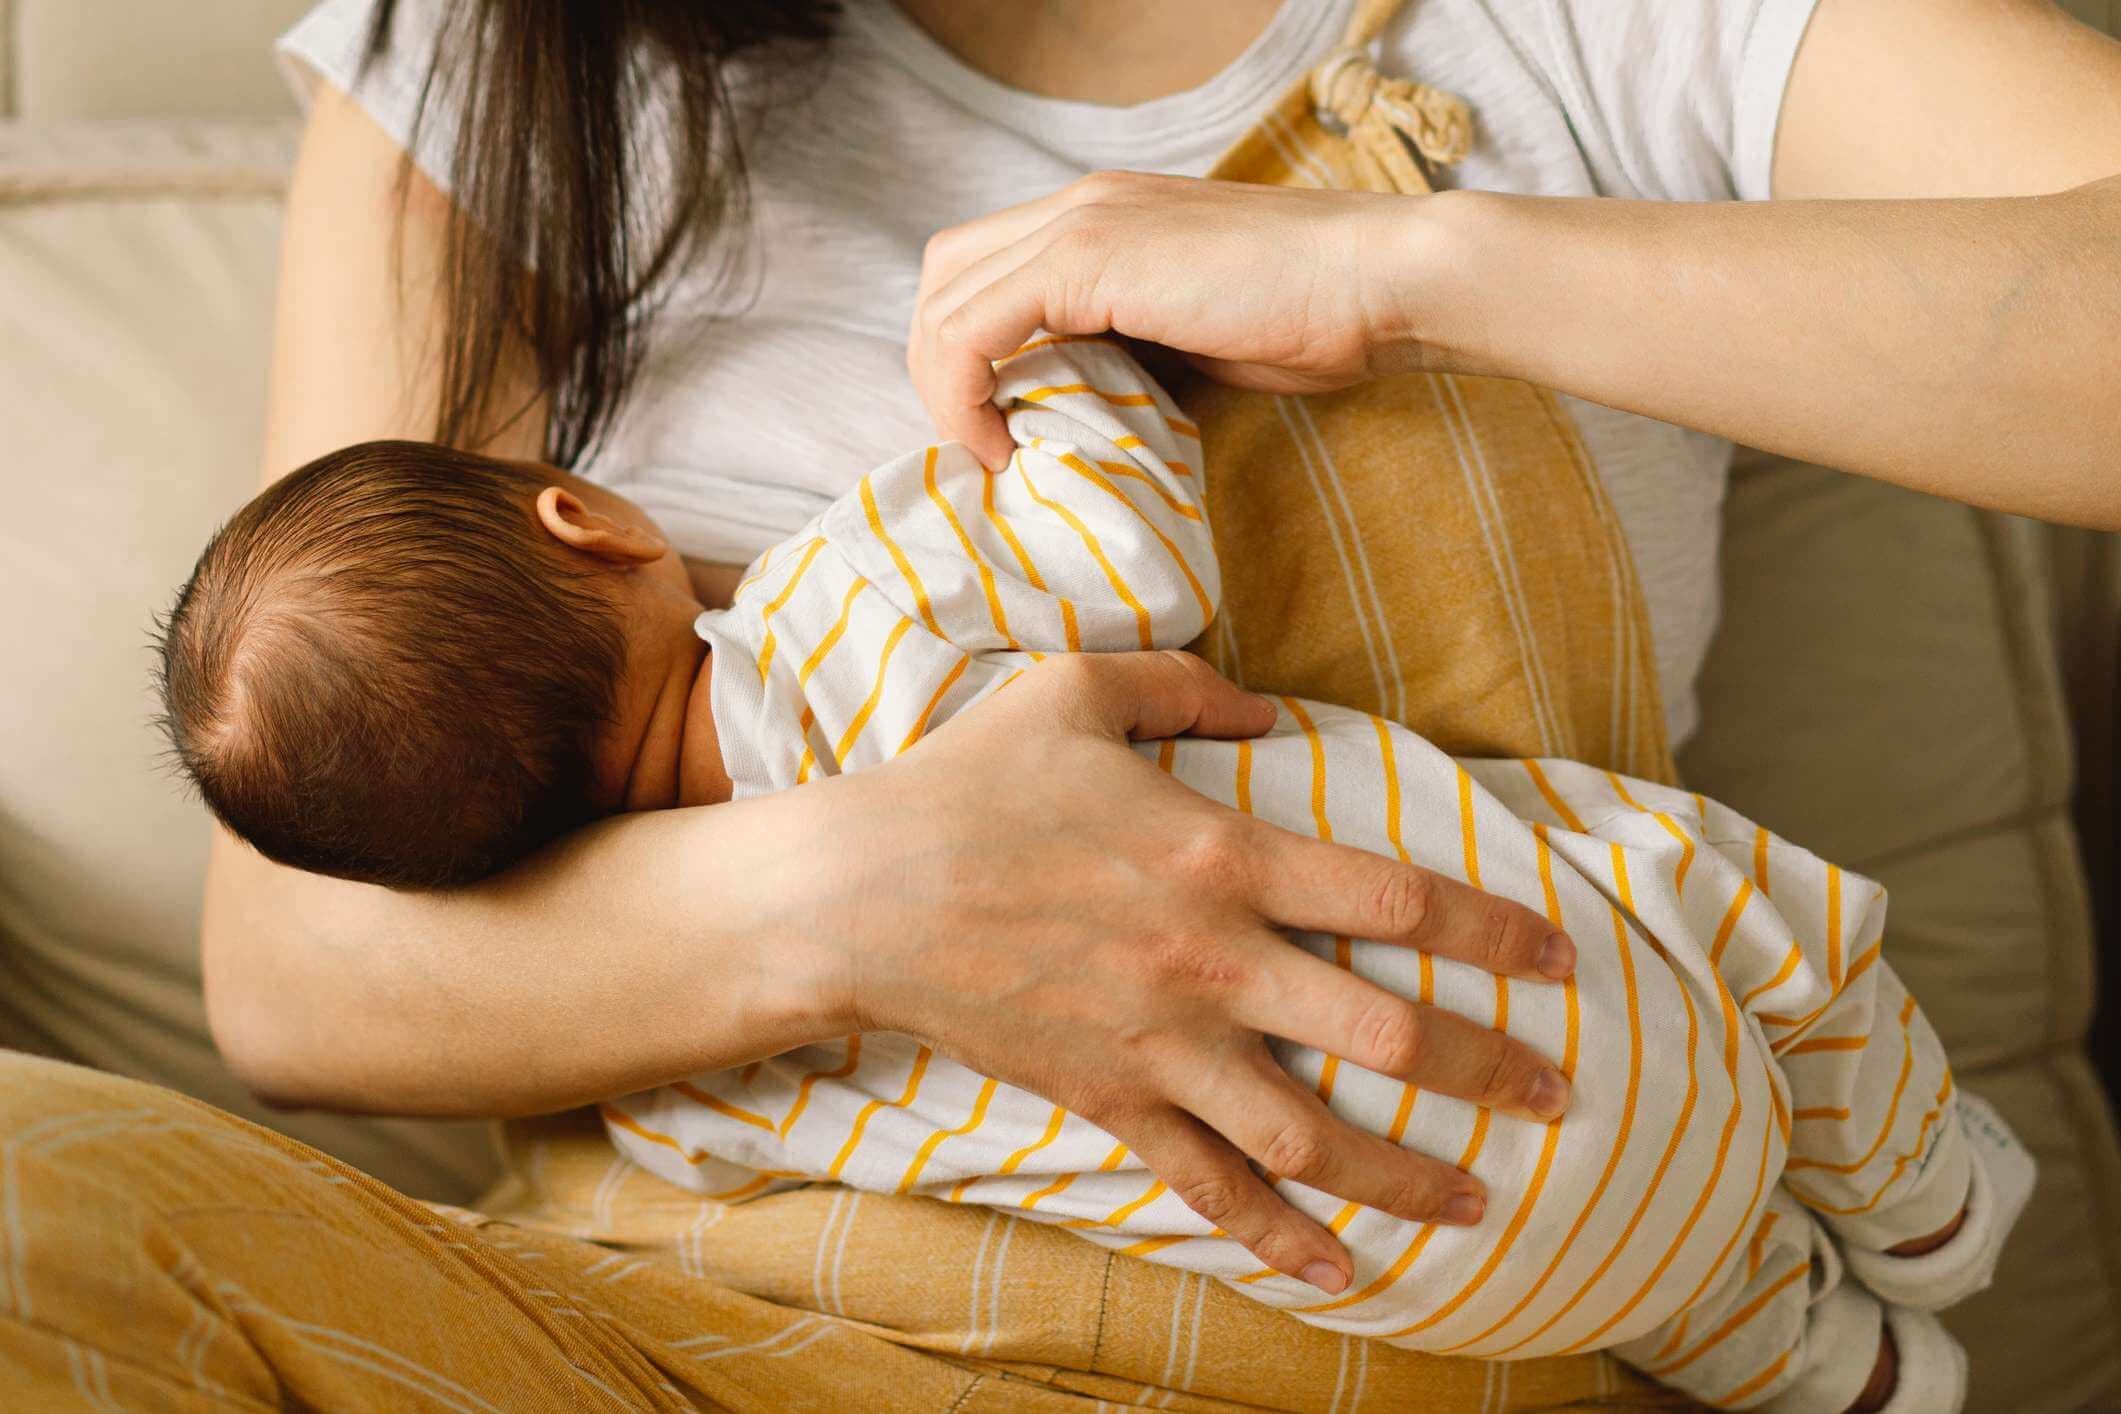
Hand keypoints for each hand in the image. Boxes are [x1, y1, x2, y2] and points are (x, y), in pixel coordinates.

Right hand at [822, 652, 1573, 1292]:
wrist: (856, 896)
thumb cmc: (965, 783)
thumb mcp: (1074, 690)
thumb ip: (1185, 685)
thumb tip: (1267, 704)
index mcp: (1220, 855)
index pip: (1395, 896)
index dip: (1493, 929)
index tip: (1561, 958)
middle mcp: (1210, 961)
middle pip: (1383, 1031)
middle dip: (1488, 1068)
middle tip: (1563, 1093)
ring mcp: (1161, 1045)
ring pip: (1311, 1133)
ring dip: (1407, 1175)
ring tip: (1482, 1201)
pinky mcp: (1109, 1101)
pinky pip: (1207, 1184)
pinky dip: (1276, 1237)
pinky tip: (1339, 1273)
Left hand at [907, 170, 1432, 467]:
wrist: (1377, 281)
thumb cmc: (1312, 318)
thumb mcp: (1193, 337)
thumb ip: (1127, 350)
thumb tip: (1075, 406)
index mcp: (1100, 215)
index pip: (980, 270)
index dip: (966, 354)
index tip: (1001, 429)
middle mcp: (1077, 204)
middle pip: (943, 276)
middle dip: (938, 368)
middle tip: (983, 442)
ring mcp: (1079, 222)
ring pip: (944, 298)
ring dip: (945, 386)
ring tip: (992, 450)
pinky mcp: (1089, 259)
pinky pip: (975, 327)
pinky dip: (965, 390)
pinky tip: (1005, 443)